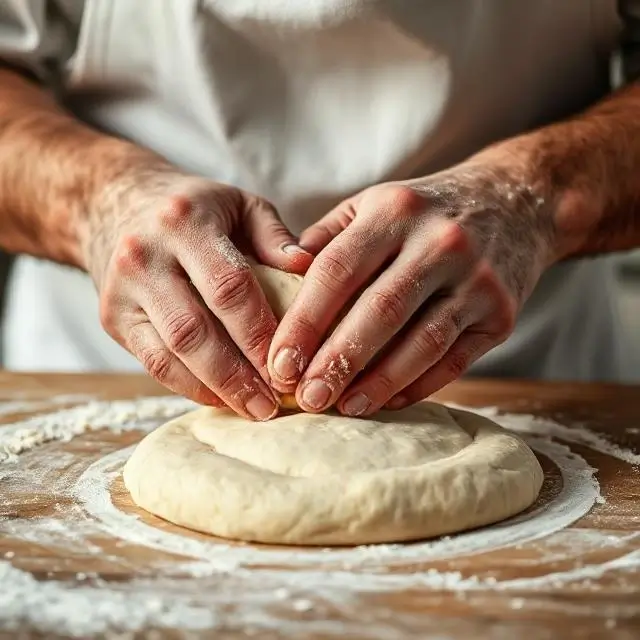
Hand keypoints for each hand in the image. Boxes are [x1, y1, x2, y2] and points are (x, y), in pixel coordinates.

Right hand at [83, 163, 312, 418]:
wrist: (115, 204)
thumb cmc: (193, 208)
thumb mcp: (237, 204)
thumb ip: (273, 235)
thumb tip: (308, 268)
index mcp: (184, 222)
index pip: (229, 287)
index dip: (260, 332)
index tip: (291, 365)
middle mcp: (145, 255)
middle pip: (195, 329)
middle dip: (238, 373)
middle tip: (274, 404)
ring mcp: (122, 290)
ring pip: (170, 353)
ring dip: (215, 388)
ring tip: (253, 409)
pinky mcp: (112, 318)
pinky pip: (152, 363)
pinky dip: (189, 386)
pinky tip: (220, 398)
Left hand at [267, 158, 557, 414]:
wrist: (516, 203)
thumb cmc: (426, 212)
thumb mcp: (374, 205)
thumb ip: (326, 241)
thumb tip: (279, 286)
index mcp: (394, 211)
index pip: (337, 271)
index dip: (304, 322)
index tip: (280, 363)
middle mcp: (439, 242)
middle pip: (380, 311)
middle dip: (338, 361)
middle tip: (307, 397)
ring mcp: (477, 279)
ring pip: (422, 342)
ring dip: (379, 382)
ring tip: (344, 408)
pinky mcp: (502, 313)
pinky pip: (455, 360)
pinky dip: (419, 385)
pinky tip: (388, 401)